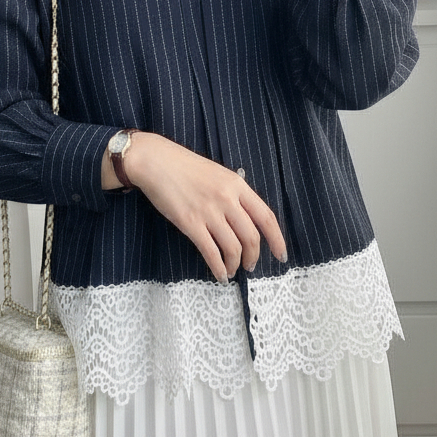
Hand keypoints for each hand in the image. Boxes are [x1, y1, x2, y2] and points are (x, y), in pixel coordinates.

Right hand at [104, 133, 286, 283]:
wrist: (156, 162)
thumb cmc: (185, 167)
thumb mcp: (218, 174)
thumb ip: (234, 194)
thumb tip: (246, 219)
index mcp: (237, 185)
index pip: (266, 217)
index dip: (277, 240)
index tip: (281, 255)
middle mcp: (227, 199)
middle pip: (251, 237)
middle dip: (254, 257)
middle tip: (250, 266)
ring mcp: (209, 212)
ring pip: (233, 248)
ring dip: (235, 264)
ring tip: (232, 270)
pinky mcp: (190, 223)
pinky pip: (211, 252)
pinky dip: (218, 268)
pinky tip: (219, 274)